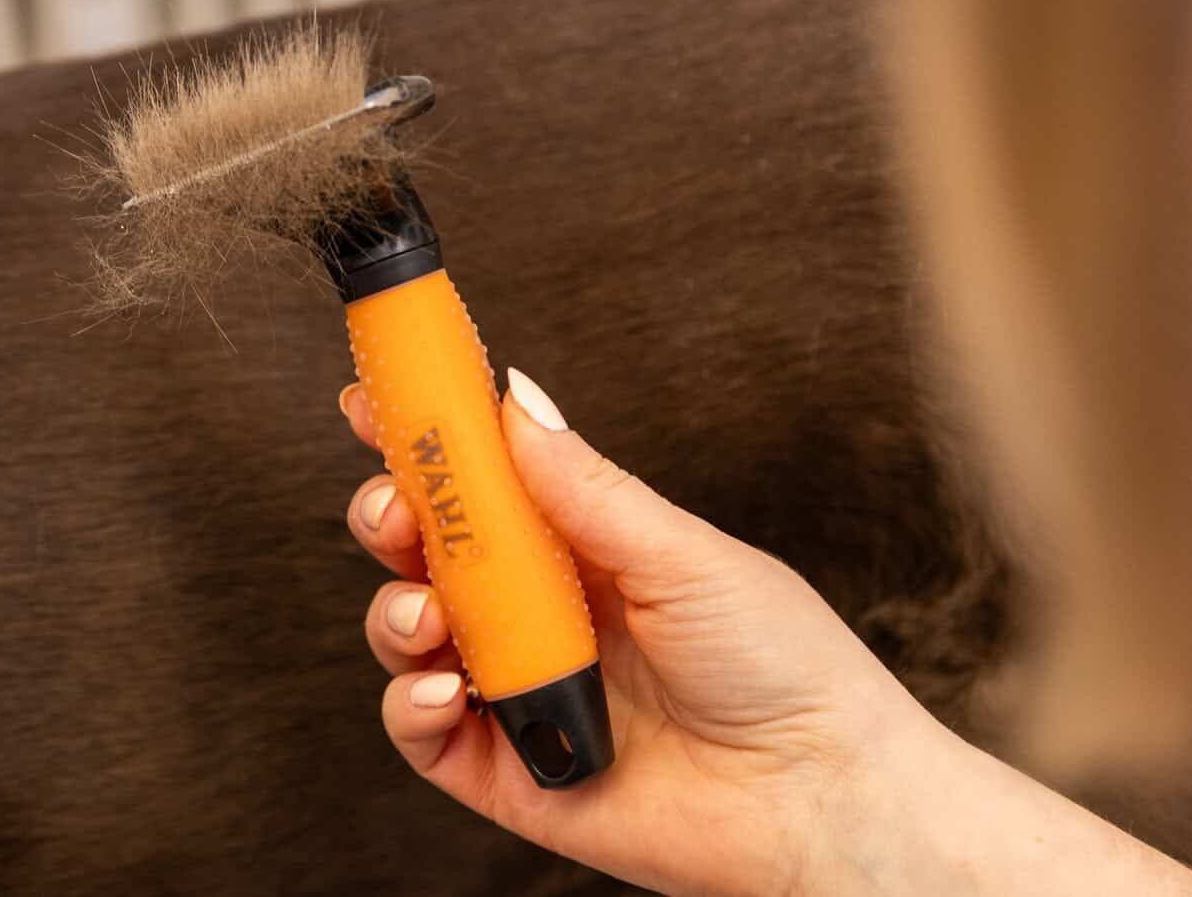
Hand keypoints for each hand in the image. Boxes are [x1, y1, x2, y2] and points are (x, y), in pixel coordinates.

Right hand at [340, 367, 1191, 896]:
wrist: (820, 793)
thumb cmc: (782, 664)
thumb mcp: (680, 552)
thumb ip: (584, 485)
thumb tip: (515, 398)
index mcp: (581, 547)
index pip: (480, 482)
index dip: (422, 440)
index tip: (371, 398)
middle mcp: (540, 613)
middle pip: (429, 550)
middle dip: (391, 516)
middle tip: (395, 504)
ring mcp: (520, 688)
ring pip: (410, 635)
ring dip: (394, 609)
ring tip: (425, 609)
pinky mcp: (508, 767)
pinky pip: (423, 731)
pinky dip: (412, 703)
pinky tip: (446, 687)